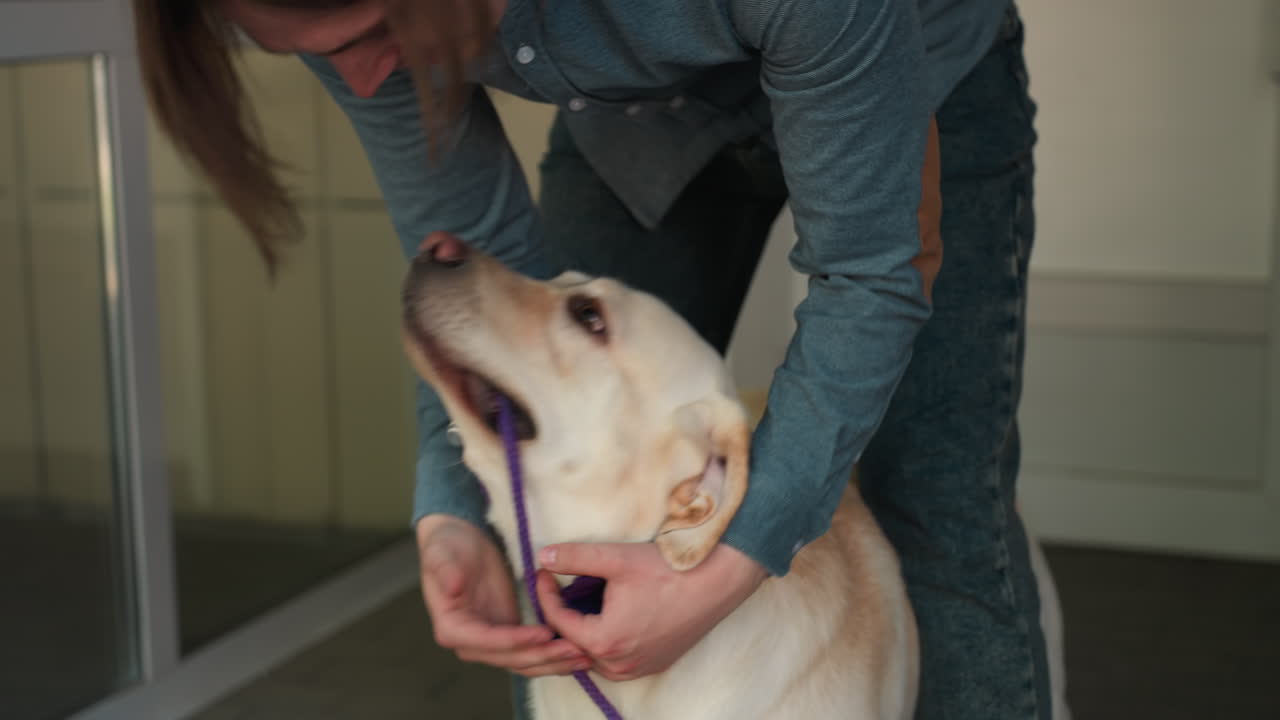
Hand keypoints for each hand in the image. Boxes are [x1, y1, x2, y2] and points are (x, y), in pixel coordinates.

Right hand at [417, 514, 590, 676]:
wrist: (459, 540)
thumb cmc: (448, 544)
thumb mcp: (442, 552)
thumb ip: (446, 570)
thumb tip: (452, 587)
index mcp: (451, 628)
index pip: (487, 642)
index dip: (516, 640)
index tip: (545, 632)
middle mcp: (470, 643)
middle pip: (510, 658)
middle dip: (543, 656)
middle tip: (576, 648)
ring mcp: (491, 643)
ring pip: (525, 662)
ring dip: (554, 662)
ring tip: (584, 656)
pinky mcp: (508, 635)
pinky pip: (532, 652)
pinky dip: (553, 656)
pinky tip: (578, 654)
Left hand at [534, 541, 766, 681]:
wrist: (717, 581)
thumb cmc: (667, 570)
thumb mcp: (616, 558)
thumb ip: (574, 557)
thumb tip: (543, 556)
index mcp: (605, 641)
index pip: (558, 622)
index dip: (545, 594)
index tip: (543, 571)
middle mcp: (619, 665)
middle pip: (574, 643)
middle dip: (561, 615)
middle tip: (556, 586)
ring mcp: (639, 668)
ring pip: (594, 655)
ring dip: (583, 630)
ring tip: (578, 600)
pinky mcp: (655, 664)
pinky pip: (617, 659)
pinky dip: (606, 640)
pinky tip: (607, 615)